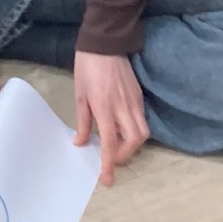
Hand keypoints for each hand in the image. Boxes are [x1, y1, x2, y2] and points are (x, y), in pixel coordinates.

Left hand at [73, 51, 148, 185]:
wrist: (105, 42)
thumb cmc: (87, 67)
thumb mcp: (79, 94)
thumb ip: (82, 121)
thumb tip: (81, 143)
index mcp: (105, 107)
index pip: (110, 142)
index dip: (109, 163)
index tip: (107, 179)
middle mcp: (123, 107)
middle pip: (134, 141)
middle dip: (124, 155)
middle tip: (111, 158)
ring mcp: (134, 100)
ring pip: (142, 132)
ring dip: (132, 144)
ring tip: (117, 144)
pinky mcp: (139, 95)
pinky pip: (142, 119)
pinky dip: (134, 130)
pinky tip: (122, 128)